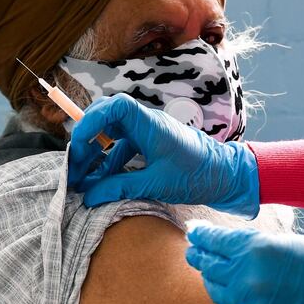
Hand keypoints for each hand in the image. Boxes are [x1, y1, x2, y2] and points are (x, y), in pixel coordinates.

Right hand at [68, 93, 259, 216]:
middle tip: (76, 166)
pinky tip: (100, 182)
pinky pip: (123, 147)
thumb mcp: (155, 185)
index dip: (92, 120)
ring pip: (113, 134)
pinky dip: (110, 162)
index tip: (78, 143)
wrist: (226, 175)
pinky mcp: (151, 144)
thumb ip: (120, 188)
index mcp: (151, 125)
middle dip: (87, 139)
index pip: (115, 107)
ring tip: (82, 179)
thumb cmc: (197, 176)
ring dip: (96, 153)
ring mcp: (149, 132)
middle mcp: (147, 123)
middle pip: (107, 117)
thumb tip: (89, 196)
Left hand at [185, 224, 303, 303]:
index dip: (200, 235)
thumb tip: (222, 243)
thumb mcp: (279, 240)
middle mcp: (245, 276)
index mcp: (252, 249)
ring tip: (211, 271)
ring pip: (215, 290)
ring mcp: (250, 303)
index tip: (194, 232)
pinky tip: (236, 290)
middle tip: (193, 250)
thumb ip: (247, 244)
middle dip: (198, 255)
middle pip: (207, 265)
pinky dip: (233, 297)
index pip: (212, 240)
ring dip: (212, 278)